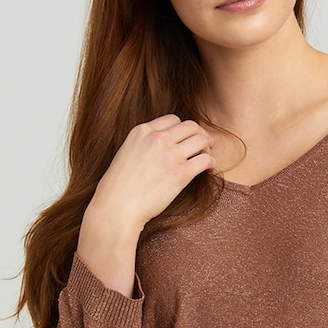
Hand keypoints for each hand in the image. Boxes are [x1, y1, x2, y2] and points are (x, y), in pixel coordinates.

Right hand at [77, 114, 214, 294]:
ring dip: (207, 147)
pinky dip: (211, 163)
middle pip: (190, 126)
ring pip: (201, 139)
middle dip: (200, 134)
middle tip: (204, 146)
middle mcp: (157, 138)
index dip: (183, 129)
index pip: (172, 119)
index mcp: (142, 131)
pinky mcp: (181, 173)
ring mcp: (170, 154)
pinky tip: (208, 170)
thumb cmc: (118, 188)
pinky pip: (205, 160)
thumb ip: (144, 145)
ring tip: (206, 158)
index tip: (186, 139)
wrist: (117, 208)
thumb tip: (160, 149)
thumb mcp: (126, 154)